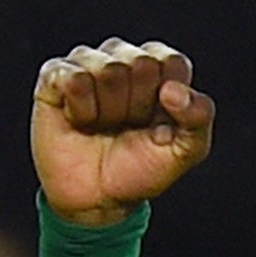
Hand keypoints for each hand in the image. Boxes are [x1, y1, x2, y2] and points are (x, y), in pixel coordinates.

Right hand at [32, 38, 213, 226]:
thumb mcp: (185, 151)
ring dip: (108, 111)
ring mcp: (89, 63)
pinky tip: (78, 121)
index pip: (172, 62)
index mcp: (159, 68)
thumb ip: (199, 117)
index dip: (166, 101)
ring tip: (102, 126)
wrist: (97, 199)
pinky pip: (74, 78)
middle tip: (126, 128)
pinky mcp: (56, 75)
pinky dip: (80, 109)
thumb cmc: (140, 169)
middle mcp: (124, 57)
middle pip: (141, 64)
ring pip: (107, 69)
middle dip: (137, 107)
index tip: (158, 125)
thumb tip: (172, 90)